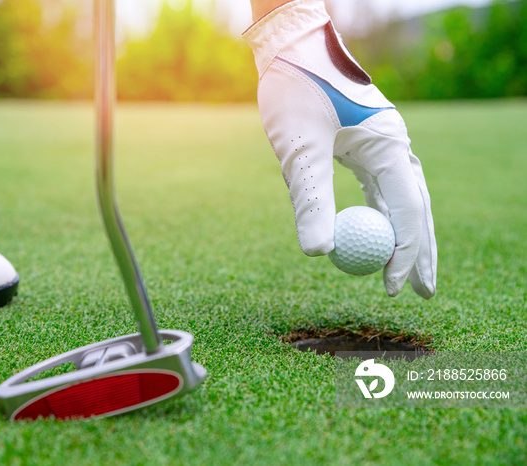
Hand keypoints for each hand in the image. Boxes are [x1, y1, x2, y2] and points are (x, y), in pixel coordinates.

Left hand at [244, 0, 435, 297]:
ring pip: (399, 200)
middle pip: (415, 209)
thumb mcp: (300, 148)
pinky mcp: (363, 144)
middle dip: (418, 253)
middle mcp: (394, 146)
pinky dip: (378, 215)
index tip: (392, 289)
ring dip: (401, 237)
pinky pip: (378, 188)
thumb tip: (319, 253)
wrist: (288, 47)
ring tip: (403, 273)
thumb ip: (309, 199)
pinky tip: (376, 235)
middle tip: (421, 293)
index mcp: (389, 145)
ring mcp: (381, 144)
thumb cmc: (296, 90)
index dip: (403, 254)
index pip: (407, 211)